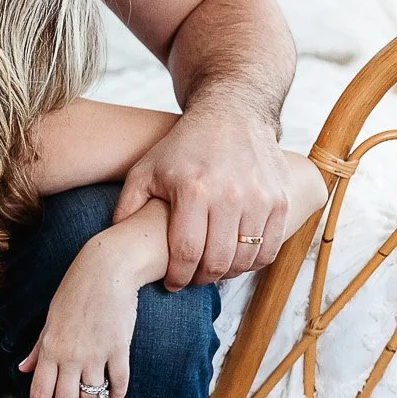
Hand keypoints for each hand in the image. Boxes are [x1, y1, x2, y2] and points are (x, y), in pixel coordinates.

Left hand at [19, 239, 140, 397]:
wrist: (105, 271)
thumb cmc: (74, 292)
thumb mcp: (49, 320)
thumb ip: (37, 349)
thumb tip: (23, 369)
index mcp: (49, 349)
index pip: (40, 392)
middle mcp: (70, 356)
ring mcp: (95, 354)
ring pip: (91, 397)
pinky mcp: (118, 349)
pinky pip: (118, 383)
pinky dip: (115, 395)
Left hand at [114, 95, 294, 289]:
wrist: (233, 114)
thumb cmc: (183, 146)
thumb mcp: (146, 168)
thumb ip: (127, 204)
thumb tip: (116, 237)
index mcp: (193, 190)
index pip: (186, 253)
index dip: (178, 277)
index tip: (172, 283)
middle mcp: (230, 196)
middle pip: (217, 261)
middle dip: (201, 279)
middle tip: (192, 279)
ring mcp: (260, 198)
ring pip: (245, 259)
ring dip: (228, 273)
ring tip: (213, 269)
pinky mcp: (280, 199)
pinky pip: (269, 247)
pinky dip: (253, 261)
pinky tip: (237, 258)